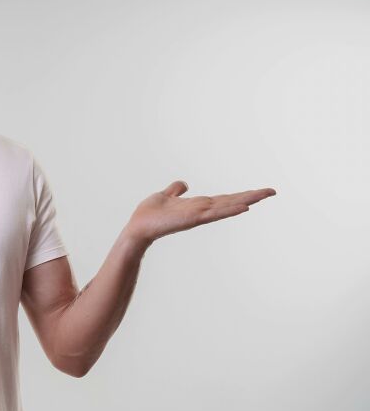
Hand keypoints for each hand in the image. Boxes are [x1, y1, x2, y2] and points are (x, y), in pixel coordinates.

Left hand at [125, 180, 276, 246]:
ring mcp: (198, 215)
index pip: (224, 199)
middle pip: (231, 201)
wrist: (138, 227)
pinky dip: (229, 210)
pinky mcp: (192, 218)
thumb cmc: (149, 214)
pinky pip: (214, 214)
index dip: (241, 195)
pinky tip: (243, 207)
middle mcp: (202, 210)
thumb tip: (183, 184)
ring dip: (245, 200)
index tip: (259, 191)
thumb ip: (175, 190)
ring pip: (226, 206)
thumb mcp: (165, 195)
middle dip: (251, 196)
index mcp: (198, 205)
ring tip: (263, 195)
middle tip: (272, 191)